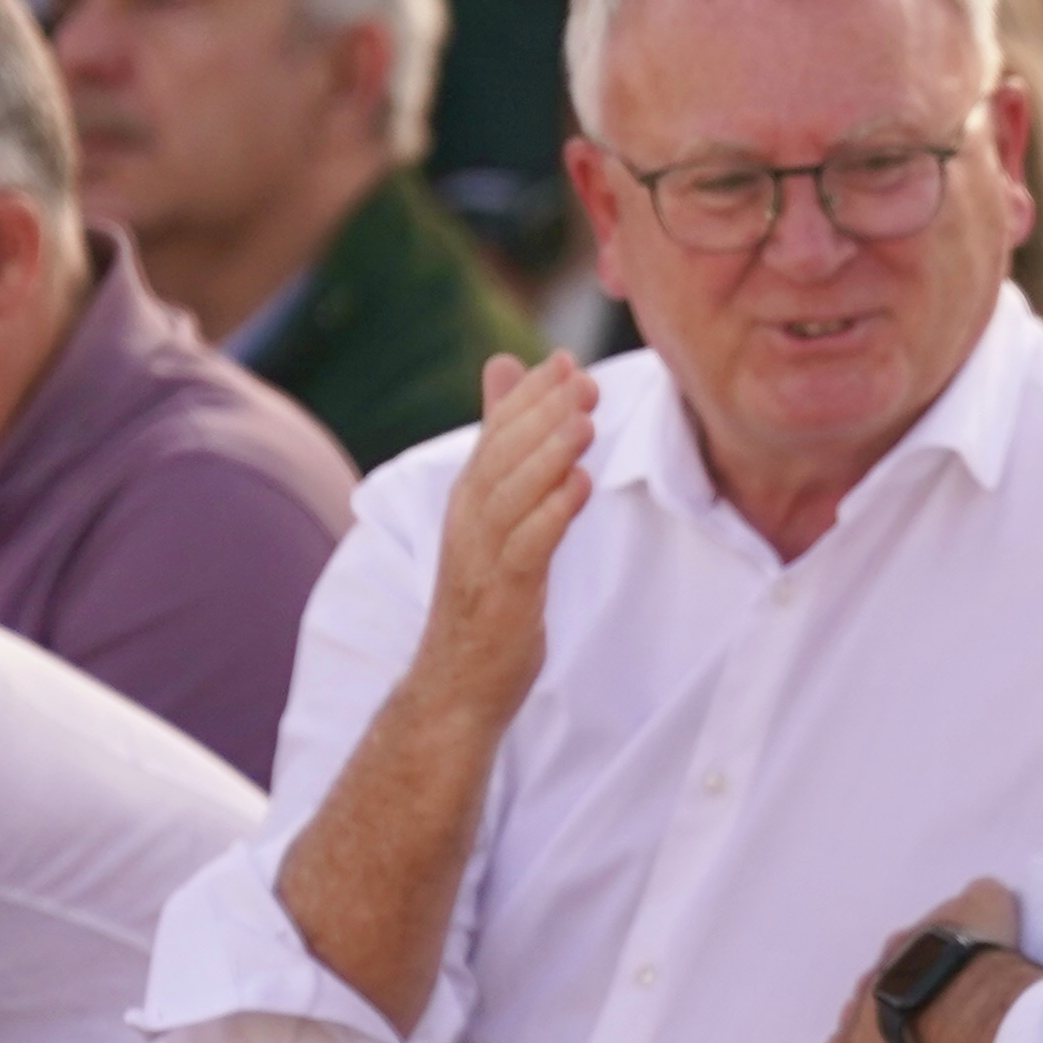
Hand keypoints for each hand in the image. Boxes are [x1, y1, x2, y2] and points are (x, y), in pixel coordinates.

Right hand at [413, 354, 595, 732]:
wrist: (457, 682)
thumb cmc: (486, 595)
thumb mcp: (496, 526)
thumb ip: (505, 468)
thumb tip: (506, 411)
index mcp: (468, 500)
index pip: (495, 434)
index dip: (530, 396)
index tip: (565, 360)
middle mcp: (468, 520)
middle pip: (502, 454)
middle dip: (542, 413)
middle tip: (582, 378)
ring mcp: (481, 557)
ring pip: (511, 493)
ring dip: (548, 454)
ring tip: (585, 420)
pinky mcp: (501, 594)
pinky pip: (526, 546)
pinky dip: (551, 513)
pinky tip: (581, 486)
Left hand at [824, 877, 1025, 1042]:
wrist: (961, 1005)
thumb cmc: (976, 955)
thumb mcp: (989, 903)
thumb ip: (982, 898)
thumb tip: (982, 895)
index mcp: (904, 943)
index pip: (911, 951)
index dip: (929, 965)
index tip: (947, 978)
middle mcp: (874, 976)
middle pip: (881, 986)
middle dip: (898, 996)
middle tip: (927, 1014)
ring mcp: (856, 1018)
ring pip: (858, 1023)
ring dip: (877, 1031)